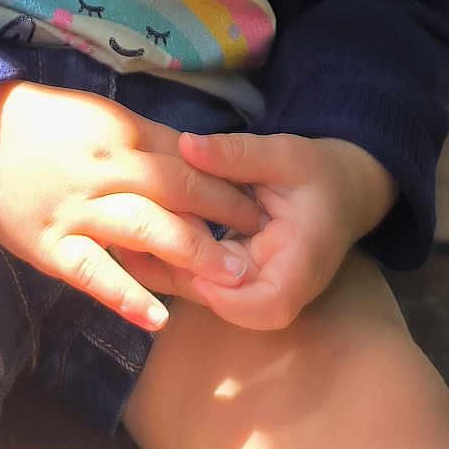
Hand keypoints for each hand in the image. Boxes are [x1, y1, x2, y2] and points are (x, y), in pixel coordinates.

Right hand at [0, 81, 268, 332]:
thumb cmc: (41, 123)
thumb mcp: (100, 117)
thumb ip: (146, 142)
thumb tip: (197, 165)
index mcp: (121, 132)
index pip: (190, 160)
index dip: (231, 185)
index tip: (267, 206)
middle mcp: (105, 167)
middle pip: (179, 192)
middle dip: (227, 220)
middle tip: (268, 246)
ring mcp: (75, 208)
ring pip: (145, 228)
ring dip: (192, 253)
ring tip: (231, 278)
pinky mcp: (47, 244)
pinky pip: (92, 272)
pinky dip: (125, 294)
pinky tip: (157, 317)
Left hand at [110, 131, 398, 331]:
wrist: (338, 193)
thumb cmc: (318, 175)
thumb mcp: (284, 156)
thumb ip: (237, 155)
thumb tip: (188, 144)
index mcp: (294, 275)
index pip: (251, 304)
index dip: (210, 285)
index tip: (173, 257)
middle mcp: (270, 298)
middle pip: (209, 299)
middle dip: (164, 270)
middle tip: (117, 238)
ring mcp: (247, 295)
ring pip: (192, 290)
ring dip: (153, 263)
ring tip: (110, 231)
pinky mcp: (228, 281)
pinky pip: (190, 276)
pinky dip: (161, 255)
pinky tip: (125, 228)